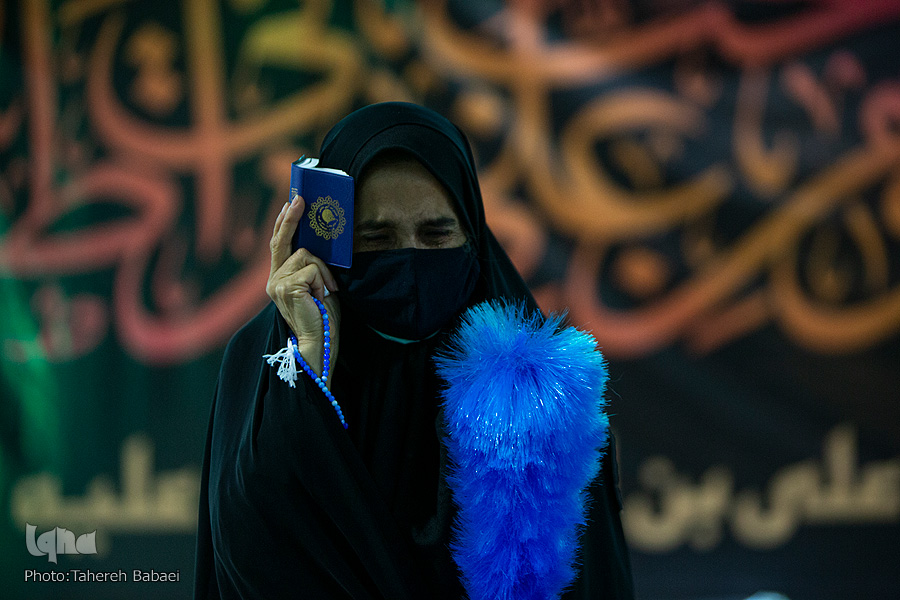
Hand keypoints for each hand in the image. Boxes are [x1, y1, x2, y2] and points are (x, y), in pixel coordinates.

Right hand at [267, 194, 340, 381]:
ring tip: (327, 292)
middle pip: (282, 240)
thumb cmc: (323, 318)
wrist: (319, 344)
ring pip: (307, 255)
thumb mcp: (317, 286)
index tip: (291, 202)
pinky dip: (324, 281)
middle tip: (300, 198)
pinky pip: (313, 268)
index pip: (279, 245)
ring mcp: (277, 283)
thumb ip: (312, 268)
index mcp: (279, 279)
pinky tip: (323, 297)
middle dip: (292, 217)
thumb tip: (318, 242)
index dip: (284, 222)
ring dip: (324, 272)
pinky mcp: (286, 286)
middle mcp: (273, 280)